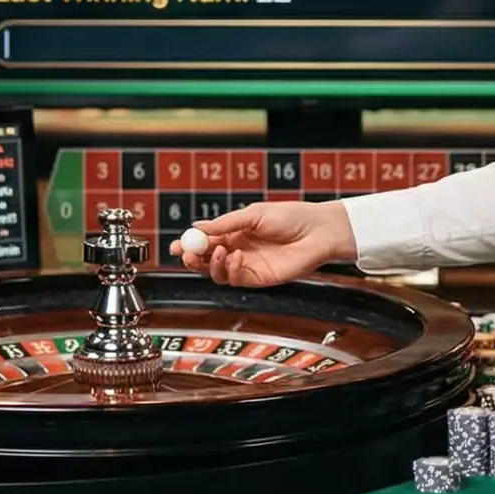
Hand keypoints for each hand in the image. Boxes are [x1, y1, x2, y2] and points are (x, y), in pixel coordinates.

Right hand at [177, 201, 356, 286]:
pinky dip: (229, 269)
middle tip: (187, 254)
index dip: (190, 244)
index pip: (206, 240)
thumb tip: (197, 227)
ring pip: (217, 272)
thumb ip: (225, 224)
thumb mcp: (253, 214)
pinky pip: (235, 279)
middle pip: (207, 259)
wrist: (318, 232)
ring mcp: (248, 265)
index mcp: (236, 231)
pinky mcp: (258, 279)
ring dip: (210, 264)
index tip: (176, 245)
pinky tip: (237, 257)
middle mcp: (239, 249)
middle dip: (193, 258)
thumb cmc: (291, 217)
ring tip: (217, 252)